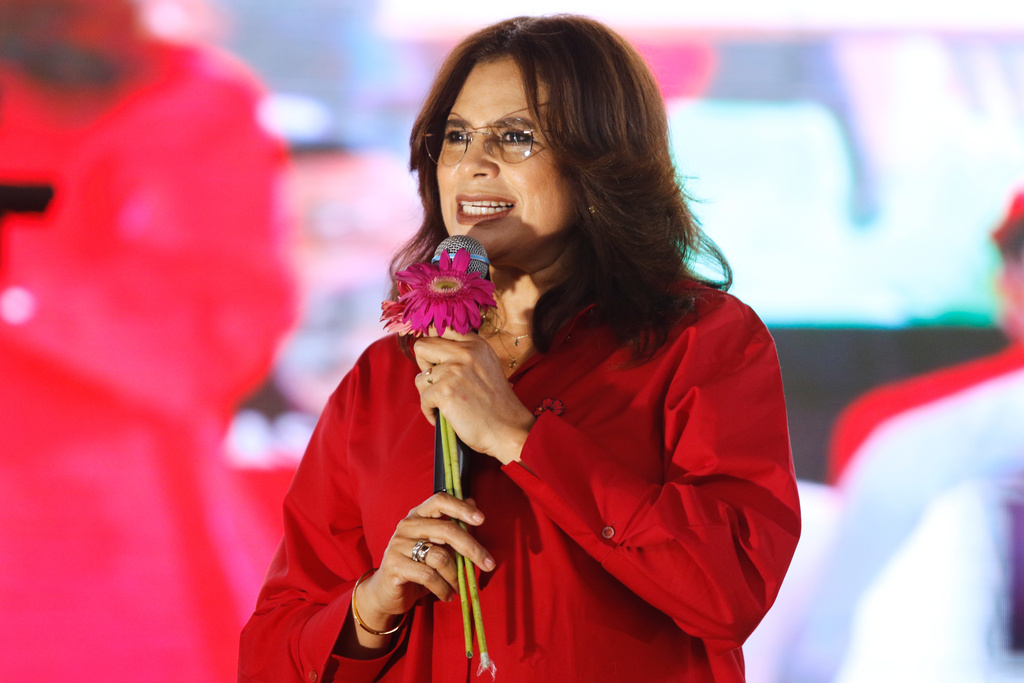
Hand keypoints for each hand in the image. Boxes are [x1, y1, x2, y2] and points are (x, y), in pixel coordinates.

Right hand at [354, 493, 493, 632]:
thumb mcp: (437, 546)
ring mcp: (398, 545)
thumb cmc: (417, 567)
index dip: (461, 507)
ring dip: (455, 576)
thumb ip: (453, 527)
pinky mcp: (395, 566)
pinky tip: (447, 595)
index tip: (481, 519)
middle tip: (489, 564)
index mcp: (418, 515)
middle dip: (472, 548)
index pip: (440, 501)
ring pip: (440, 557)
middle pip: (447, 530)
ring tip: (459, 587)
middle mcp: (407, 526)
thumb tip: (473, 504)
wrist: (386, 593)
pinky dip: (443, 588)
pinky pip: (428, 576)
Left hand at [413, 330, 535, 463]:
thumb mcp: (487, 365)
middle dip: (424, 366)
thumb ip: (465, 354)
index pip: (441, 329)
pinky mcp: (445, 391)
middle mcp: (465, 352)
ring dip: (429, 394)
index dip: (433, 347)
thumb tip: (434, 352)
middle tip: (438, 382)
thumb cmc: (496, 402)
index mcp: (476, 344)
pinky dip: (430, 411)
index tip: (434, 360)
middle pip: (422, 346)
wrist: (508, 428)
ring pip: (419, 378)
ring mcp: (454, 371)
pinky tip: (444, 417)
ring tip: (446, 405)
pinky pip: (423, 398)